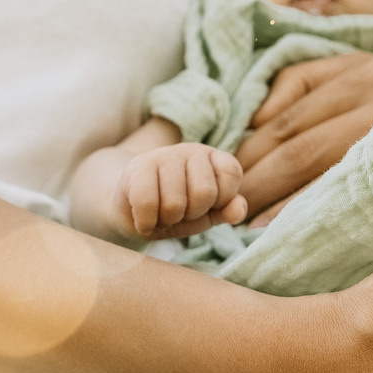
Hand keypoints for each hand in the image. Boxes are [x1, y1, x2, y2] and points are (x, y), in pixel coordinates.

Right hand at [116, 143, 246, 239]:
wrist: (132, 207)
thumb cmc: (177, 210)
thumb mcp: (207, 215)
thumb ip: (227, 211)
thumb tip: (239, 209)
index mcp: (213, 158)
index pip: (231, 173)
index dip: (221, 199)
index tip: (206, 207)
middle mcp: (190, 150)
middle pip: (204, 193)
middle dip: (192, 214)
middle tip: (181, 213)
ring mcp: (163, 155)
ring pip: (175, 202)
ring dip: (168, 219)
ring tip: (162, 214)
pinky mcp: (137, 167)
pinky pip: (147, 204)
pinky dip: (147, 222)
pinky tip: (145, 220)